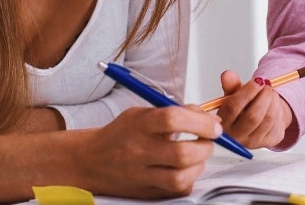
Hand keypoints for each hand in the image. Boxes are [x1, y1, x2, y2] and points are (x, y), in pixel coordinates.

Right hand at [74, 105, 219, 197]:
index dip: (199, 121)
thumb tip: (207, 117)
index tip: (213, 124)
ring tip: (197, 155)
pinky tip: (185, 169)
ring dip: (199, 165)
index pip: (173, 119)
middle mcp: (139, 151)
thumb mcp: (142, 113)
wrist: (91, 161)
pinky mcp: (146, 193)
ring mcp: (142, 176)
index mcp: (139, 125)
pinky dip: (188, 179)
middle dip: (205, 146)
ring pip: (181, 177)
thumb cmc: (122, 134)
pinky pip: (177, 190)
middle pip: (181, 153)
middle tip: (209, 140)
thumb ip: (174, 111)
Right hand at [215, 70, 293, 148]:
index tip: (257, 81)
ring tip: (271, 92)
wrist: (256, 119)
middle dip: (264, 97)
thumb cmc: (242, 107)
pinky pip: (277, 124)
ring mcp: (254, 142)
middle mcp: (237, 137)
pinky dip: (278, 109)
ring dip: (273, 101)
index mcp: (223, 123)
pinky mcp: (269, 142)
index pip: (233, 108)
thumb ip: (230, 85)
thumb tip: (228, 75)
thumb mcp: (234, 94)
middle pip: (253, 116)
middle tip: (267, 85)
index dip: (246, 92)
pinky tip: (274, 104)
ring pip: (268, 119)